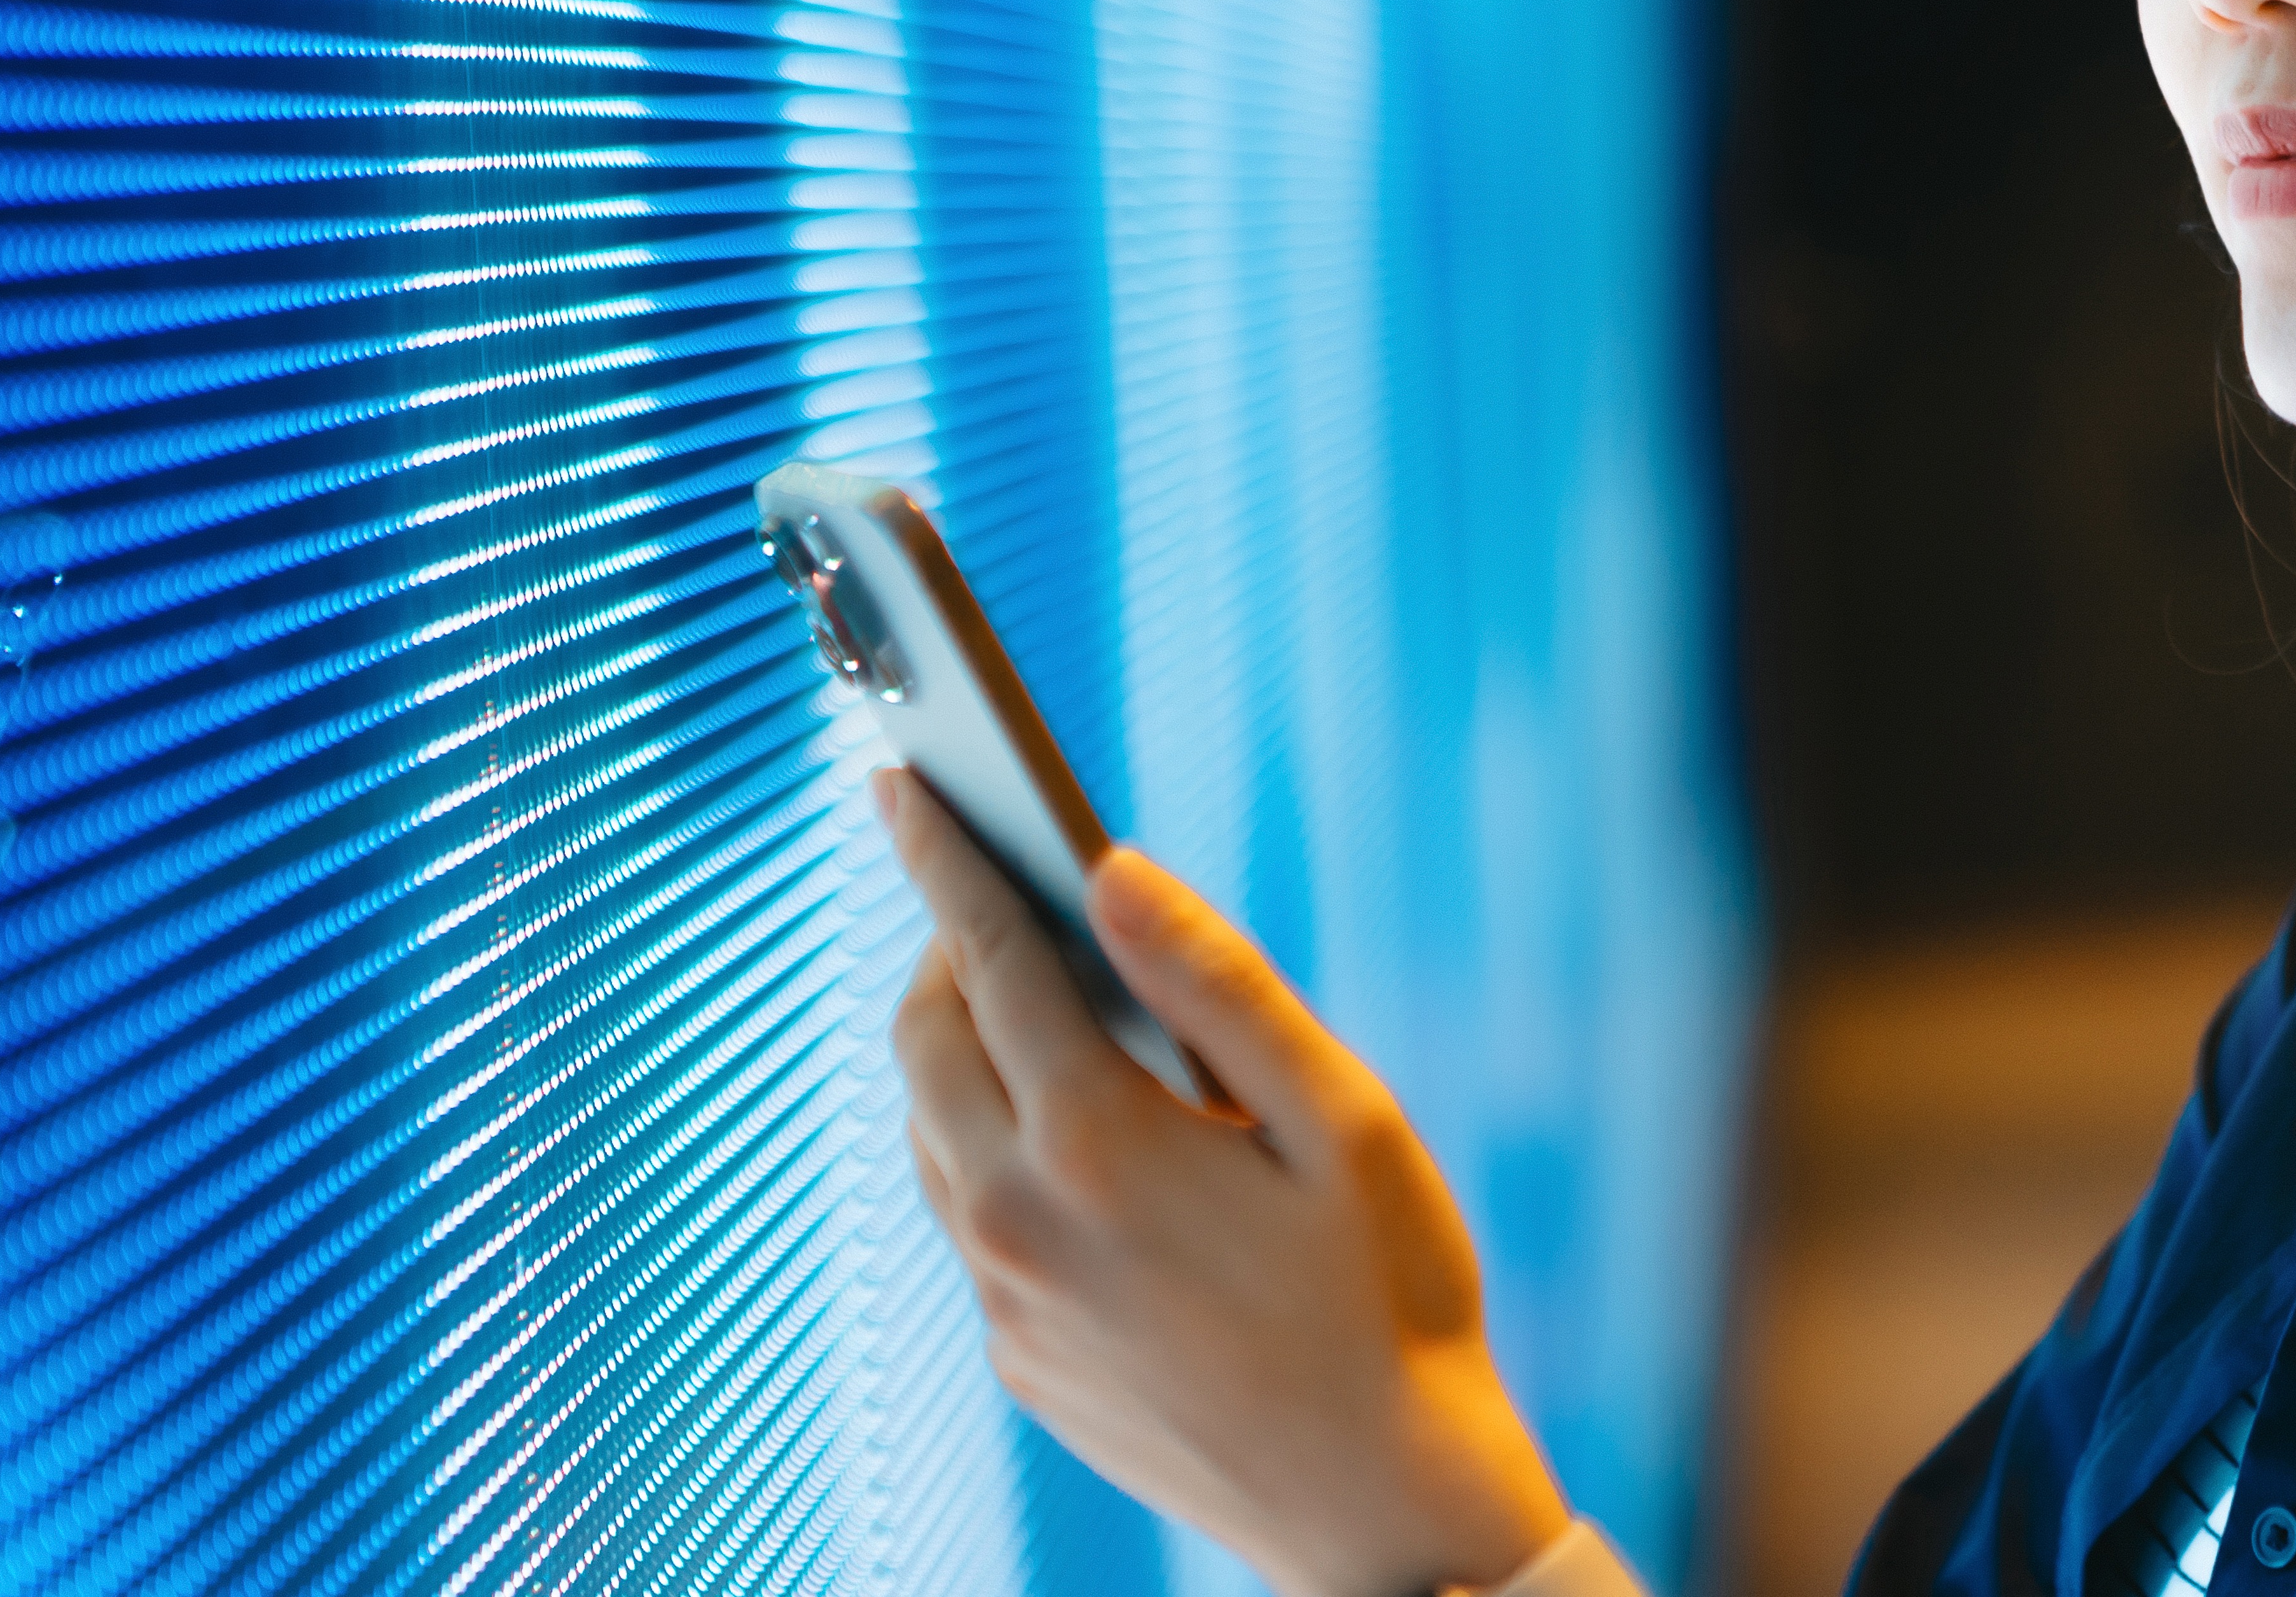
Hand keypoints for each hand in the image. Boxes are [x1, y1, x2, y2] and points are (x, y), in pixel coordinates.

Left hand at [871, 770, 1572, 1596]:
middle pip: (926, 1039)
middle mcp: (1019, 1220)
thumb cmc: (1392, 1302)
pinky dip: (997, 1152)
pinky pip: (971, 1225)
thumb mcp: (1343, 1121)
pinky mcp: (1022, 1362)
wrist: (1382, 1514)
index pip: (986, 954)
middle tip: (999, 897)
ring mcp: (1009, 1303)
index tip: (903, 781)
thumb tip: (1110, 869)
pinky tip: (1081, 1148)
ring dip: (964, 1052)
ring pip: (932, 1135)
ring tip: (1037, 1009)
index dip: (945, 855)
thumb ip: (1217, 984)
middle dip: (946, 949)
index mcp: (1099, 1141)